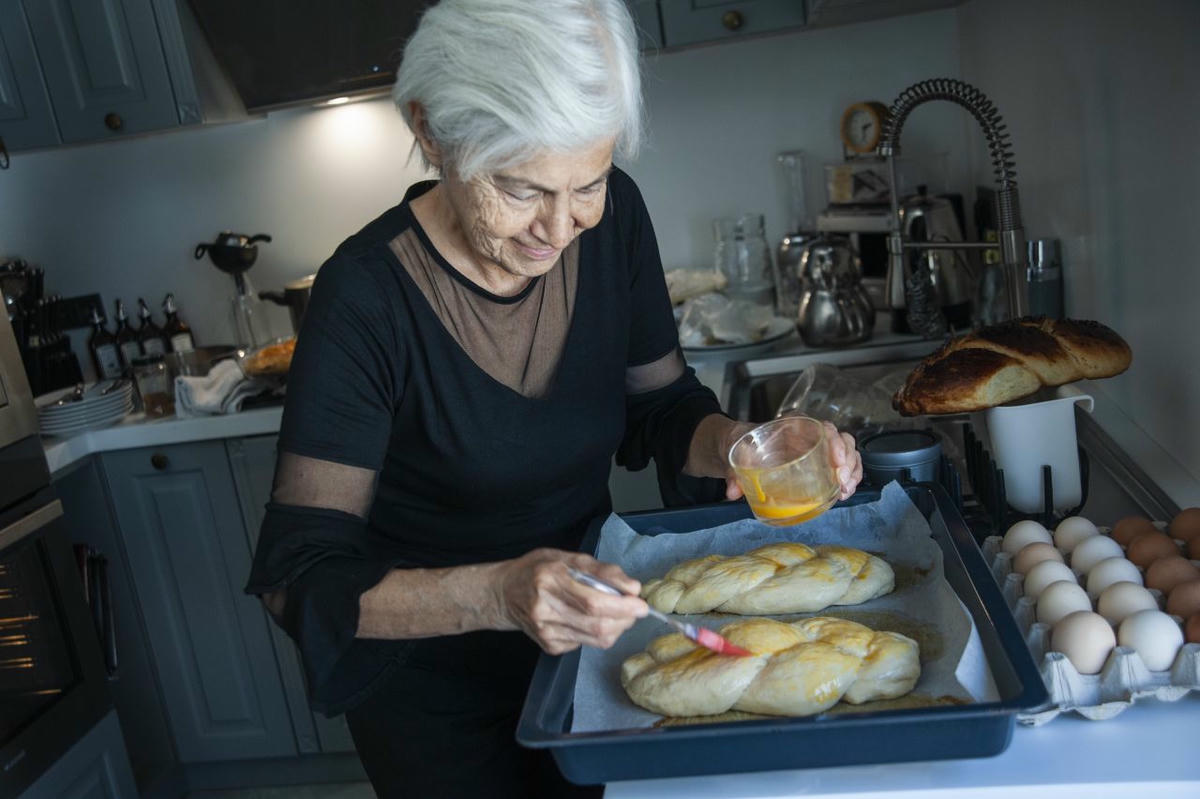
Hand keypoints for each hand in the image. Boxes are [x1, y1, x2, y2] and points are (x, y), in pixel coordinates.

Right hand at [492, 549, 646, 654]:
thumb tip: (632, 587)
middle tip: (636, 610)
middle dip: (625, 619)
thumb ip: (600, 570)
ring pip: (595, 639)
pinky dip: (598, 633)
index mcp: (549, 580)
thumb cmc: (537, 570)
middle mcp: (544, 609)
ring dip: (616, 628)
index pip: (593, 601)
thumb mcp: (566, 557)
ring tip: (619, 614)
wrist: (504, 594)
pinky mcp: (549, 646)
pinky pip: (585, 644)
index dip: (622, 606)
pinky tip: (591, 620)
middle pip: (597, 625)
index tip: (641, 603)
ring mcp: (546, 631)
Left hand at [723, 419, 862, 501]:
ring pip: (846, 452)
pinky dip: (848, 478)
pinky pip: (841, 466)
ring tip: (845, 490)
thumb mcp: (733, 454)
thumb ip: (733, 472)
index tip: (835, 459)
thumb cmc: (739, 445)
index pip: (817, 425)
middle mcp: (807, 433)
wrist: (736, 449)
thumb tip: (733, 492)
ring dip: (852, 470)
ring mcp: (815, 448)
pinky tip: (844, 493)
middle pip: (838, 438)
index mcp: (789, 425)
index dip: (832, 439)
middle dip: (847, 459)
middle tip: (842, 481)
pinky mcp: (817, 463)